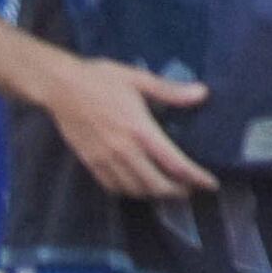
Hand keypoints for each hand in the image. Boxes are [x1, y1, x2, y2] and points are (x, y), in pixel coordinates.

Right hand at [40, 51, 217, 201]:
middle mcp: (124, 150)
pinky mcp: (89, 162)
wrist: (60, 86)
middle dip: (177, 192)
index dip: (195, 177)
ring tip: (168, 189)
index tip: (211, 185)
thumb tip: (203, 93)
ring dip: (154, 194)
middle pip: (155, 184)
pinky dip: (128, 191)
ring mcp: (104, 159)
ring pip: (133, 189)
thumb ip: (171, 91)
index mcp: (140, 130)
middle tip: (191, 189)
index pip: (174, 164)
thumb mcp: (140, 79)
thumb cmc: (101, 79)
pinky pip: (111, 186)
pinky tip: (137, 186)